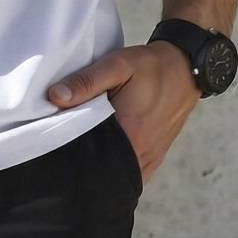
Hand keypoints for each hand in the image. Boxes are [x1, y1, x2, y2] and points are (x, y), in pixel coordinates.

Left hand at [47, 41, 199, 183]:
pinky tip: (101, 147)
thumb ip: (86, 81)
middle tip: (64, 140)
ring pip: (115, 172)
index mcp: (129, 136)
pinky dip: (113, 163)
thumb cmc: (150, 67)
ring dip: (98, 160)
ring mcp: (148, 159)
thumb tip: (55, 96)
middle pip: (101, 168)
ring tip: (81, 142)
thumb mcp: (116, 65)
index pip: (89, 157)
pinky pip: (128, 170)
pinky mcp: (153, 157)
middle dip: (81, 158)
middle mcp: (140, 155)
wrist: (185, 68)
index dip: (68, 149)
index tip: (52, 139)